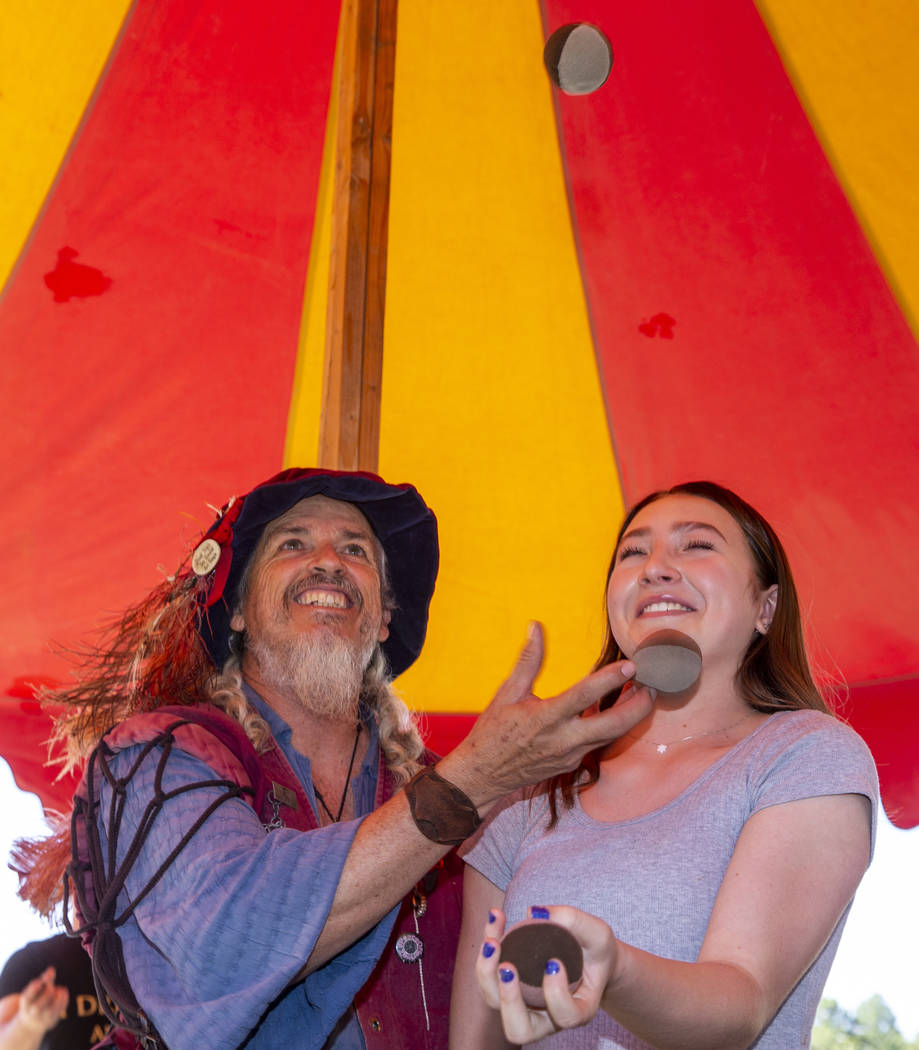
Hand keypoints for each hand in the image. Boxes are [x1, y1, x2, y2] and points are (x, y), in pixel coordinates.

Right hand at [15, 968, 67, 1033]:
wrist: (32, 1022)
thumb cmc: (35, 999)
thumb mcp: (37, 989)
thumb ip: (44, 978)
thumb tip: (51, 969)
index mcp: (25, 1004)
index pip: (26, 997)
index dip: (34, 988)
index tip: (41, 981)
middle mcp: (32, 1013)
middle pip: (37, 1006)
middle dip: (47, 992)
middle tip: (50, 986)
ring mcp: (42, 1019)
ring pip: (49, 1011)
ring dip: (57, 997)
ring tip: (59, 989)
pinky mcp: (51, 1021)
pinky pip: (60, 1011)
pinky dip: (64, 999)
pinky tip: (63, 992)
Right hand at [440, 622, 654, 806]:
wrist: (484, 775)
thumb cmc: (493, 731)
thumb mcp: (507, 693)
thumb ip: (528, 660)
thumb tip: (536, 627)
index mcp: (545, 718)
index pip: (584, 696)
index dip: (609, 680)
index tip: (631, 666)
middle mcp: (563, 740)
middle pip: (612, 726)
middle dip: (638, 707)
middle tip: (652, 686)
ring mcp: (570, 755)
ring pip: (611, 737)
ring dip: (631, 717)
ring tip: (645, 694)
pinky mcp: (572, 764)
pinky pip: (599, 744)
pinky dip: (614, 727)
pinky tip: (621, 712)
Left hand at [477, 906, 616, 1043]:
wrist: (587, 955)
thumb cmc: (595, 950)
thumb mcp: (597, 933)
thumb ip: (574, 921)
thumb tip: (534, 913)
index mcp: (577, 1011)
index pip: (565, 1017)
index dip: (556, 995)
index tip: (554, 962)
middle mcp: (547, 1016)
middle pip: (518, 1029)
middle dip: (508, 999)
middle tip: (508, 967)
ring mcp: (524, 1004)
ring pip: (494, 1003)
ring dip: (486, 973)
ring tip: (492, 941)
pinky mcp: (508, 985)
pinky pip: (488, 973)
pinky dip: (488, 947)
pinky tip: (496, 917)